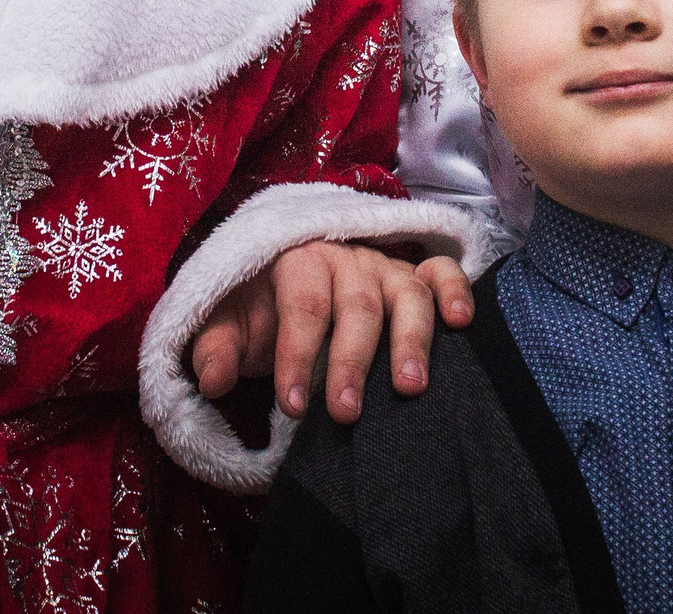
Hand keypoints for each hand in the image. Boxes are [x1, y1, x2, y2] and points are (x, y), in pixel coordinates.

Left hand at [187, 242, 473, 423]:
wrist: (285, 282)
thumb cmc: (261, 311)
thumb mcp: (230, 325)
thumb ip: (215, 349)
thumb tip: (212, 380)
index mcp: (297, 260)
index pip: (302, 305)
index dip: (297, 354)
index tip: (293, 405)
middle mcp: (347, 258)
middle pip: (357, 306)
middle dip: (351, 362)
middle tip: (345, 414)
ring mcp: (386, 267)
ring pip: (407, 296)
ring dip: (411, 341)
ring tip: (409, 388)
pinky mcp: (415, 278)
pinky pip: (442, 275)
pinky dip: (455, 292)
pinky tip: (460, 323)